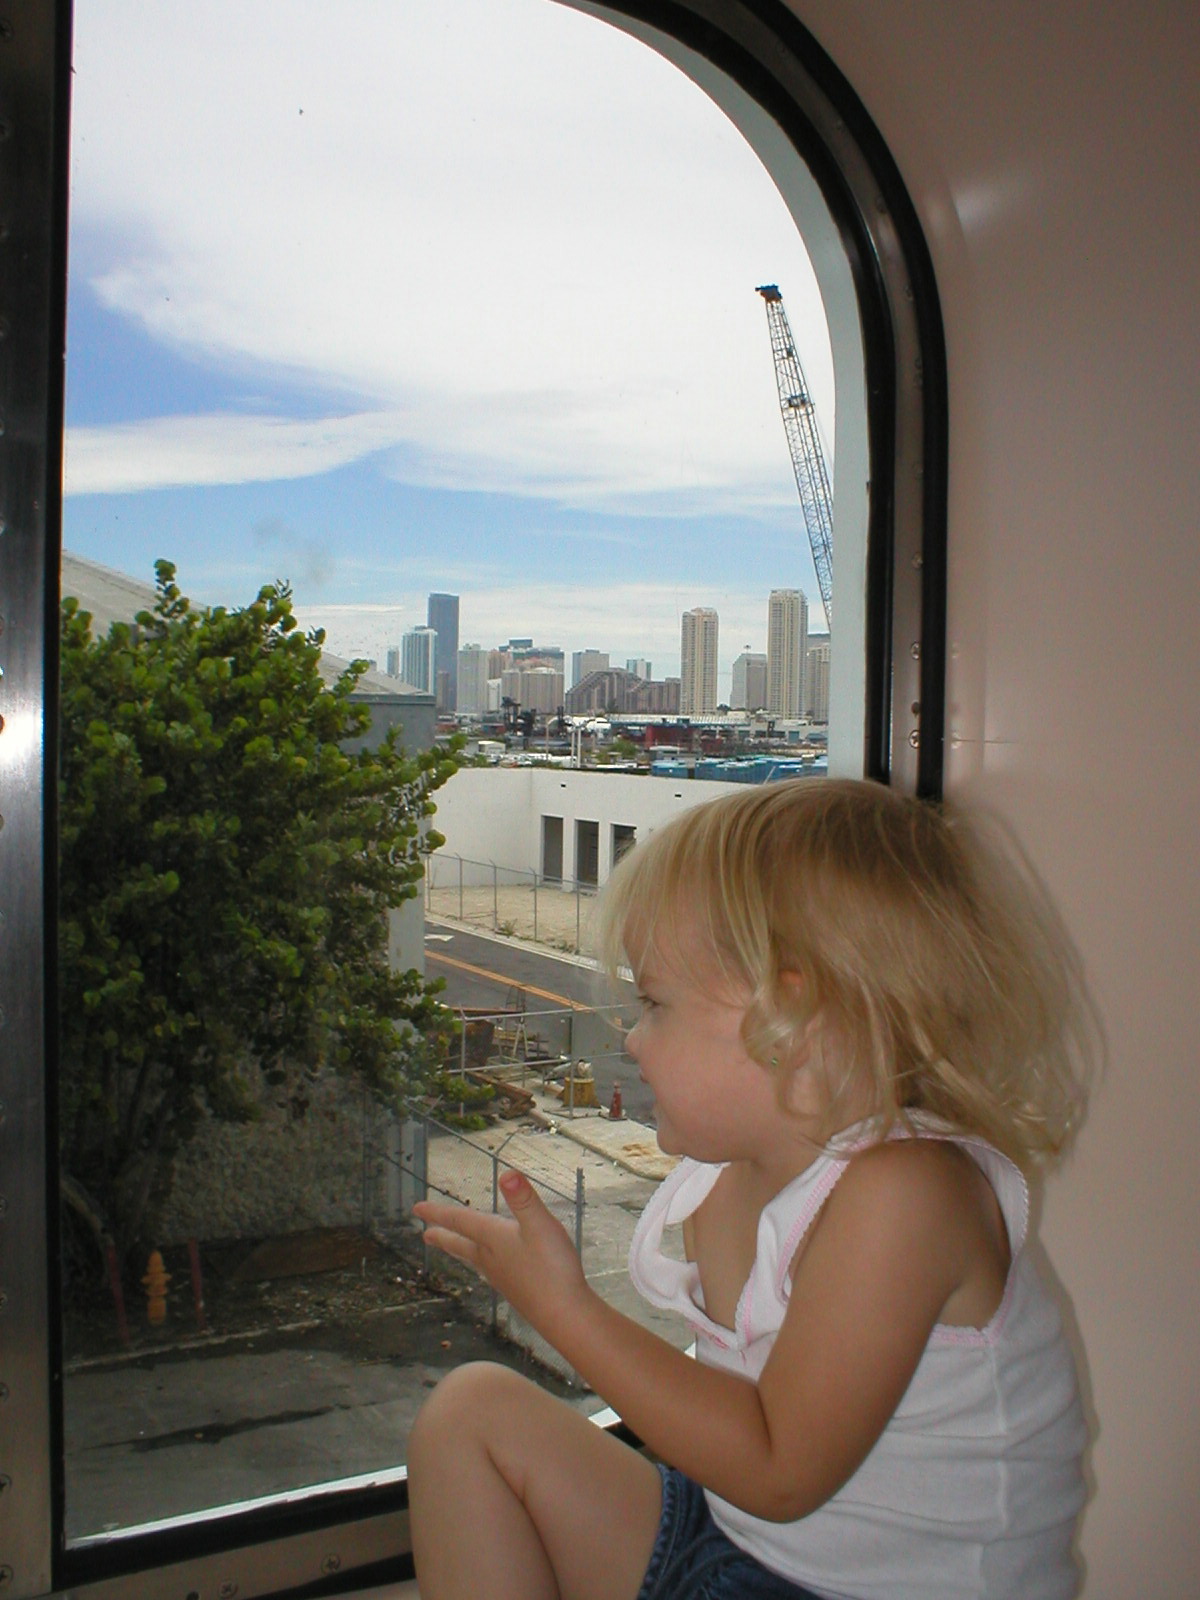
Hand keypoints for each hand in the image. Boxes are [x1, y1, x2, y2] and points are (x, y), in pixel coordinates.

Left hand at [414, 1170, 590, 1337]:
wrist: (563, 1315)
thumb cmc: (552, 1268)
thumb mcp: (542, 1226)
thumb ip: (525, 1200)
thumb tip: (507, 1173)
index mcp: (494, 1239)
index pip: (461, 1221)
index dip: (439, 1212)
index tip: (416, 1208)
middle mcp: (492, 1258)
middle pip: (461, 1243)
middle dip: (443, 1235)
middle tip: (424, 1234)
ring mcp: (502, 1276)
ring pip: (473, 1258)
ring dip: (458, 1249)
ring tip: (449, 1248)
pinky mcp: (514, 1289)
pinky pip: (487, 1270)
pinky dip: (479, 1263)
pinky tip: (487, 1267)